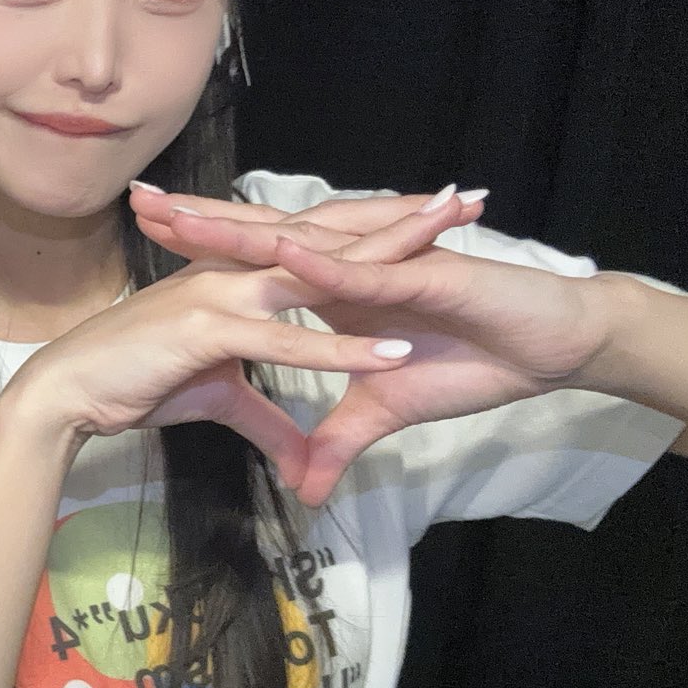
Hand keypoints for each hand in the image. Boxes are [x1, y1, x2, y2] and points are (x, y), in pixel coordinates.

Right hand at [0, 199, 464, 487]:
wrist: (67, 391)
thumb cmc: (132, 383)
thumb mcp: (217, 400)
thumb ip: (269, 420)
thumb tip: (306, 462)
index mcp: (239, 274)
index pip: (321, 243)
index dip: (378, 228)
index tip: (437, 216)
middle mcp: (235, 271)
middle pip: (333, 239)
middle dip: (403, 222)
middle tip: (468, 201)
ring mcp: (222, 294)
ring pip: (319, 275)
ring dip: (386, 266)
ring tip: (452, 257)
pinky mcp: (209, 330)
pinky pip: (288, 340)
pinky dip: (341, 348)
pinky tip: (392, 353)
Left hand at [135, 194, 608, 504]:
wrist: (551, 345)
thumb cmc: (476, 363)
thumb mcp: (386, 409)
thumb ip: (337, 440)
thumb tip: (302, 487)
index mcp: (336, 285)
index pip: (256, 262)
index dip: (201, 248)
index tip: (140, 237)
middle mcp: (352, 264)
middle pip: (263, 236)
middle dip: (200, 220)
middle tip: (136, 199)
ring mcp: (386, 264)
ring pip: (304, 241)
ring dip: (243, 230)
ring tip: (184, 216)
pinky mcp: (425, 274)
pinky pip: (366, 270)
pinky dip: (324, 264)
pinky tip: (281, 254)